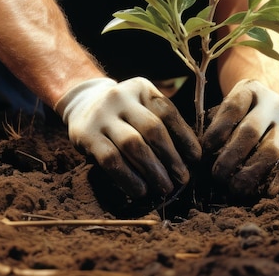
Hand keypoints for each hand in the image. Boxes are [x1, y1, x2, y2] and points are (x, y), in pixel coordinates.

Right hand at [55, 77, 200, 198]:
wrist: (82, 103)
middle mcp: (120, 97)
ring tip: (165, 188)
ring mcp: (101, 115)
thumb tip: (190, 159)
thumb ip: (163, 124)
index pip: (167, 112)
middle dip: (171, 157)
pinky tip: (140, 190)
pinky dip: (128, 178)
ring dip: (152, 171)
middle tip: (183, 179)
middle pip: (152, 129)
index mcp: (141, 88)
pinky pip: (111, 160)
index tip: (196, 158)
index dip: (185, 137)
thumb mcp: (142, 107)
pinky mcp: (85, 134)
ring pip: (132, 145)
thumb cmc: (124, 113)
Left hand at [202, 79, 278, 196]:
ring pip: (271, 150)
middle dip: (231, 157)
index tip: (204, 151)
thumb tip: (201, 157)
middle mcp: (274, 104)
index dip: (217, 131)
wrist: (272, 100)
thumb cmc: (241, 110)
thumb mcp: (229, 105)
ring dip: (251, 172)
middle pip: (251, 131)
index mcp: (251, 90)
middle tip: (217, 176)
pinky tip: (269, 194)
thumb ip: (216, 125)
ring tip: (235, 188)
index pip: (233, 108)